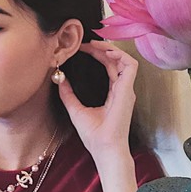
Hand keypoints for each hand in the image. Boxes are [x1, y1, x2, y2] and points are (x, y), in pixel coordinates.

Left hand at [58, 40, 137, 161]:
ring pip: (123, 60)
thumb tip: (59, 79)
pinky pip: (130, 65)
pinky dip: (120, 55)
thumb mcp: (75, 109)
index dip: (97, 55)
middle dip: (100, 49)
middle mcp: (122, 89)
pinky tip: (106, 51)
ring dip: (110, 49)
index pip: (108, 67)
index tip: (82, 49)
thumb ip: (68, 94)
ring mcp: (126, 89)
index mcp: (113, 93)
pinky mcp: (128, 90)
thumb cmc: (94, 135)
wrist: (104, 148)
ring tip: (94, 44)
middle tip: (85, 43)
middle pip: (114, 61)